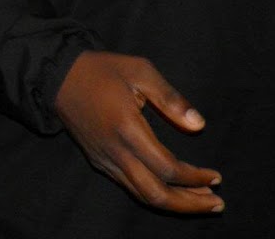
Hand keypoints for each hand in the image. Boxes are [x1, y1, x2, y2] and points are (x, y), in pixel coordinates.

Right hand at [55, 51, 222, 213]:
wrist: (56, 75)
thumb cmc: (101, 70)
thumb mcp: (139, 70)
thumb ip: (170, 98)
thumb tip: (199, 125)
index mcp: (127, 129)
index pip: (167, 168)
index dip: (195, 178)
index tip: (216, 176)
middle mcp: (115, 151)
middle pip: (156, 194)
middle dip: (189, 204)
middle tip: (217, 203)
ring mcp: (104, 159)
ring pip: (142, 195)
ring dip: (174, 204)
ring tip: (201, 201)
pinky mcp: (98, 160)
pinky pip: (128, 186)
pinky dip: (154, 194)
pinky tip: (170, 189)